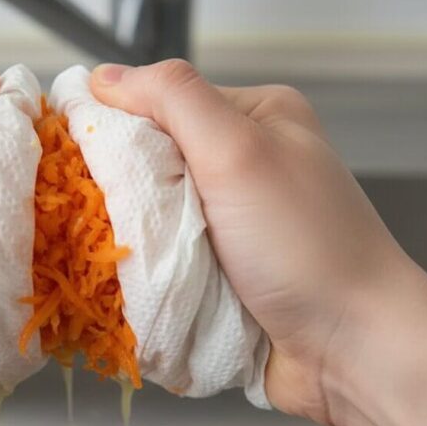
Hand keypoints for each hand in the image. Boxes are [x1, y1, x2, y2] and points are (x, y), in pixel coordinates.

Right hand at [90, 60, 411, 425]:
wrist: (353, 350)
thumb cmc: (306, 247)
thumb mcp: (238, 151)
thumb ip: (173, 99)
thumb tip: (105, 76)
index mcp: (258, 118)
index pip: (161, 102)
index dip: (114, 126)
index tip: (73, 159)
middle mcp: (248, 166)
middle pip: (154, 163)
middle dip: (121, 192)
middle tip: (93, 218)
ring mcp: (238, 225)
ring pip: (157, 220)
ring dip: (134, 241)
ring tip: (107, 259)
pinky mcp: (227, 275)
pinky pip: (170, 265)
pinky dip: (151, 276)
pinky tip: (132, 287)